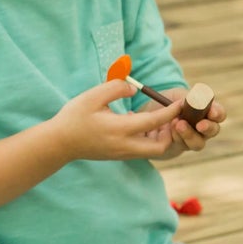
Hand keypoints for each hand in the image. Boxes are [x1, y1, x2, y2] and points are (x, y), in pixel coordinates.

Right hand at [49, 80, 182, 161]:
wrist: (60, 143)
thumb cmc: (74, 116)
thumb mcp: (93, 96)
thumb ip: (115, 88)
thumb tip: (134, 88)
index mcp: (119, 129)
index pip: (153, 121)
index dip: (170, 111)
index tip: (182, 102)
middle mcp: (125, 145)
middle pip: (161, 146)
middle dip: (172, 133)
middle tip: (175, 116)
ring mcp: (124, 153)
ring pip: (154, 151)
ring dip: (163, 137)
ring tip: (164, 119)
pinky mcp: (121, 155)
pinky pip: (144, 150)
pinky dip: (151, 139)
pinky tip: (146, 123)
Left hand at [169, 89, 226, 155]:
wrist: (149, 116)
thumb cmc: (167, 103)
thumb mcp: (175, 95)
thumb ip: (186, 98)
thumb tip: (192, 101)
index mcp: (206, 112)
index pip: (219, 114)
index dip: (218, 113)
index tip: (212, 113)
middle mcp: (202, 127)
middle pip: (213, 131)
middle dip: (208, 128)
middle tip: (200, 125)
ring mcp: (191, 139)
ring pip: (198, 143)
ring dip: (189, 134)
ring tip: (178, 124)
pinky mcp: (178, 148)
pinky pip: (181, 146)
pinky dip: (176, 137)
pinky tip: (168, 130)